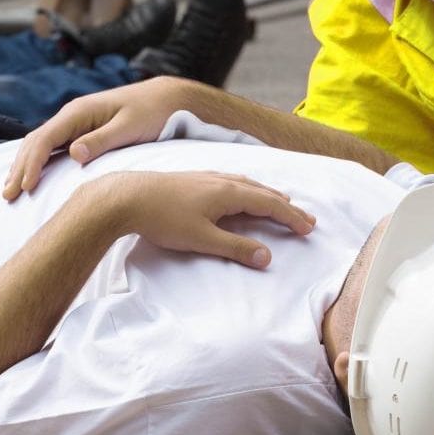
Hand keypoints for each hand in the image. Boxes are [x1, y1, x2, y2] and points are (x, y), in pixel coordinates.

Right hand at [3, 78, 179, 201]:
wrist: (166, 99)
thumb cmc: (152, 113)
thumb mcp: (130, 127)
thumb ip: (102, 140)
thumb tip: (74, 153)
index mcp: (79, 112)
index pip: (45, 139)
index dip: (32, 164)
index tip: (25, 188)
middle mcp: (71, 116)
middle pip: (35, 142)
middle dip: (19, 169)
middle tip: (6, 196)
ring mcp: (74, 123)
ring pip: (40, 145)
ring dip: (23, 166)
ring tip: (11, 191)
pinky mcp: (81, 131)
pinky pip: (52, 148)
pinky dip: (38, 163)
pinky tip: (31, 178)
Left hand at [103, 171, 316, 268]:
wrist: (125, 197)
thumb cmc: (163, 218)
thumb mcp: (202, 239)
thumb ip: (236, 248)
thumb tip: (267, 257)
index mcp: (229, 193)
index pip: (270, 205)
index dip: (291, 217)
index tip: (308, 227)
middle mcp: (222, 180)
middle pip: (263, 192)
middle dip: (285, 206)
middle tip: (305, 218)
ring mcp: (207, 178)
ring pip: (247, 184)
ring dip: (267, 194)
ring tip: (279, 200)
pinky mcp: (193, 180)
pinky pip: (231, 181)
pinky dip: (247, 187)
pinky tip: (239, 189)